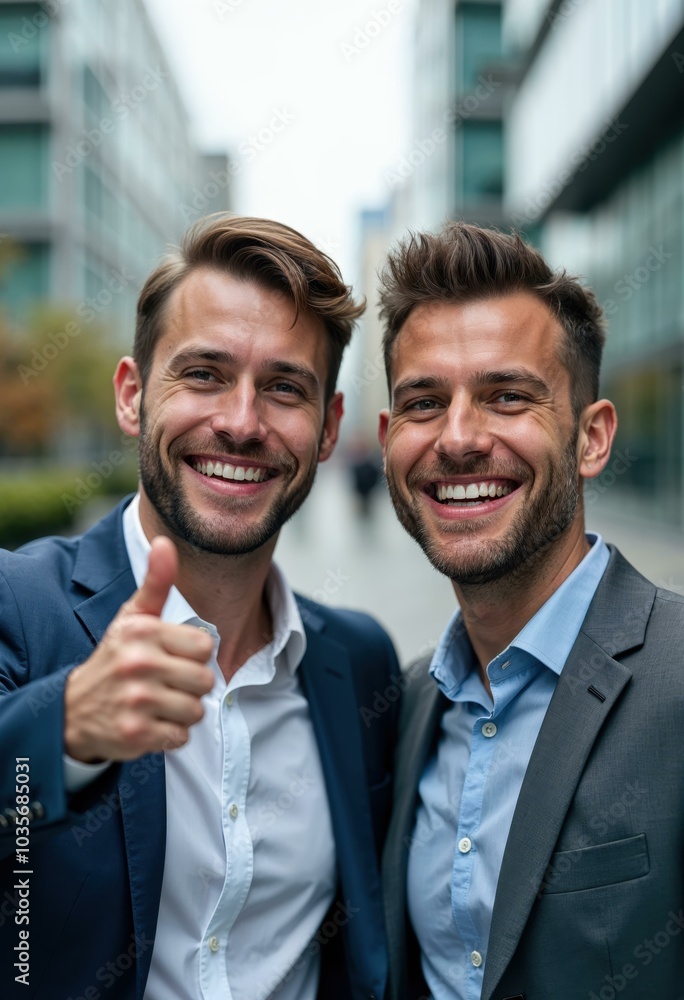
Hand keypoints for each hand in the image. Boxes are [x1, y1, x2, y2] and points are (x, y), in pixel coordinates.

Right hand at [64, 536, 214, 762]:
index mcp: (143, 633)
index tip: (172, 657)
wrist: (73, 709)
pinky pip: (181, 737)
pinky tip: (151, 723)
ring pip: (196, 711)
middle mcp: (139, 664)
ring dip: (182, 712)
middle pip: (204, 681)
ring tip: (158, 704)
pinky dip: (171, 735)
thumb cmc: (115, 658)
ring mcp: (137, 701)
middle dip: (189, 686)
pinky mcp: (136, 734)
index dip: (193, 655)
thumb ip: (155, 582)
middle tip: (164, 684)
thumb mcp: (133, 617)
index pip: (205, 646)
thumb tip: (165, 542)